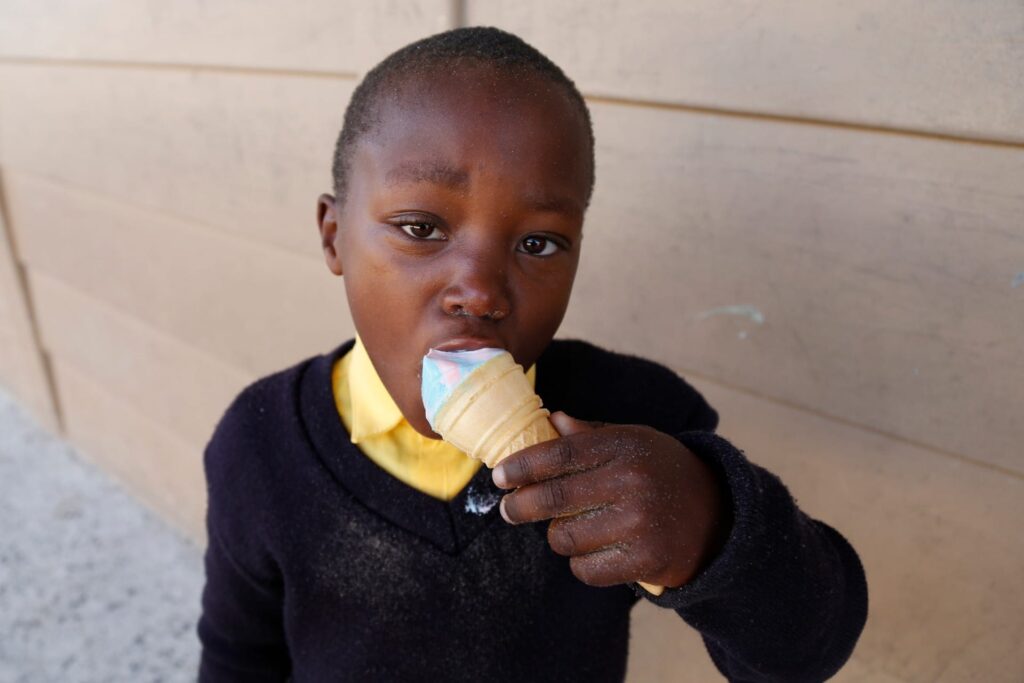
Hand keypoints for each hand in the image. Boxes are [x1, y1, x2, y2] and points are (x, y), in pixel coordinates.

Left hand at [493, 412, 730, 588]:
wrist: (720, 515)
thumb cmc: (663, 473)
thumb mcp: (635, 441)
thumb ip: (591, 435)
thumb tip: (551, 420)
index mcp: (625, 445)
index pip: (560, 453)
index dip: (523, 466)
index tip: (498, 477)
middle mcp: (631, 481)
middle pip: (555, 497)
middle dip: (521, 506)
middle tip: (508, 511)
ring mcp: (639, 522)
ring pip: (566, 537)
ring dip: (558, 537)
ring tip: (567, 530)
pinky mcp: (645, 560)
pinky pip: (586, 569)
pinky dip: (581, 564)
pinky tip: (592, 552)